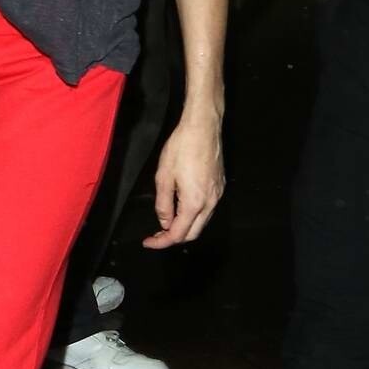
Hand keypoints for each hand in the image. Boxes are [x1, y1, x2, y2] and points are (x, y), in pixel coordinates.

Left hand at [143, 111, 224, 249]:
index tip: (148, 241)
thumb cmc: (182, 148)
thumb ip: (163, 204)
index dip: (161, 242)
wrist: (203, 127)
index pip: (178, 234)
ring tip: (166, 222)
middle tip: (156, 234)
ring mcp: (217, 195)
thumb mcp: (163, 177)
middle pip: (193, 233)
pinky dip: (194, 215)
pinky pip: (207, 210)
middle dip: (174, 238)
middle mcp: (210, 203)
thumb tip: (164, 222)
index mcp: (194, 203)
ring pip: (202, 222)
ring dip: (184, 227)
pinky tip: (181, 207)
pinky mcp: (219, 186)